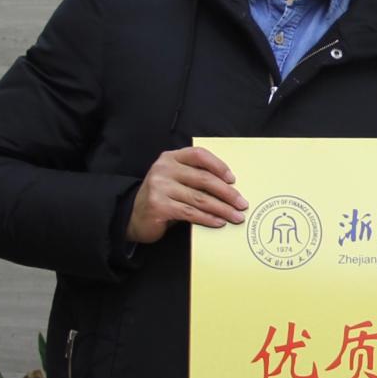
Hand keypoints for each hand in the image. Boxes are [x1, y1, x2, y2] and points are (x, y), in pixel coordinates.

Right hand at [127, 147, 246, 243]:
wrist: (134, 217)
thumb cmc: (163, 198)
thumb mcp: (176, 181)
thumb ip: (195, 178)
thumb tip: (230, 188)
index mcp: (170, 158)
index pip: (198, 154)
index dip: (218, 165)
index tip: (233, 179)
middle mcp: (164, 169)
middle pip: (203, 178)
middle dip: (227, 193)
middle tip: (242, 203)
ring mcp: (159, 187)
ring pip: (199, 198)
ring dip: (222, 209)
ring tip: (236, 216)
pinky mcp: (158, 206)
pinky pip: (190, 213)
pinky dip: (208, 218)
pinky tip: (219, 222)